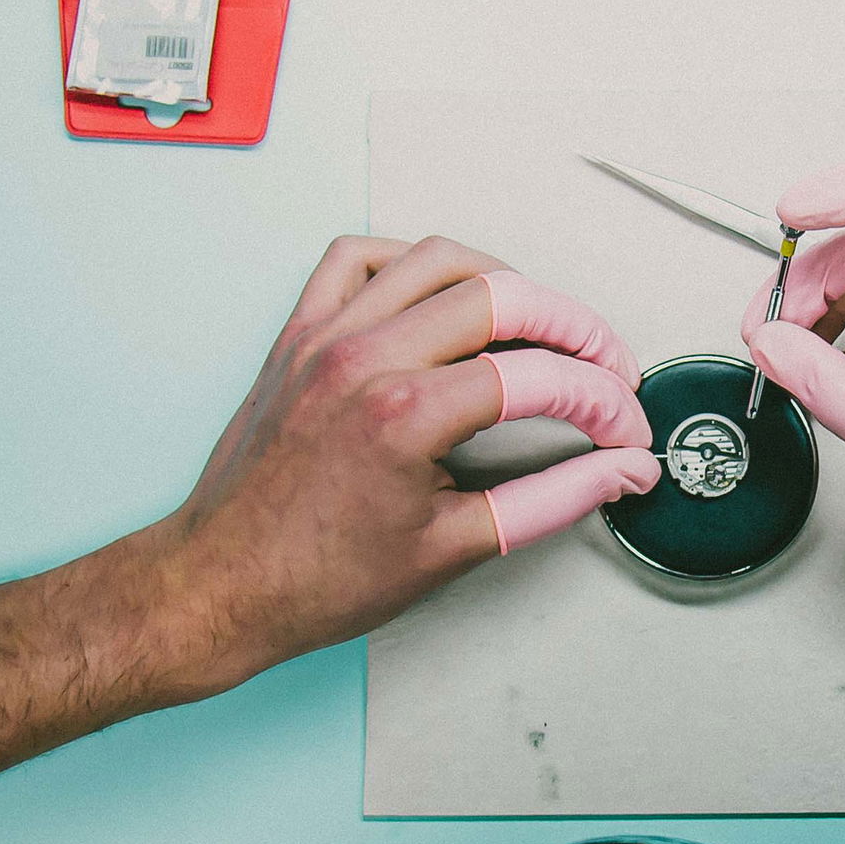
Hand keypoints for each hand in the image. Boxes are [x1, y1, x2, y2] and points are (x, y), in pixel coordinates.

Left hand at [0, 237, 652, 802]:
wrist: (219, 585)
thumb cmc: (315, 581)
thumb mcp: (454, 548)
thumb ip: (552, 499)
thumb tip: (619, 472)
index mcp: (405, 416)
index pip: (540, 378)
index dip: (603, 403)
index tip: (625, 431)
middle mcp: (363, 359)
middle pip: (503, 293)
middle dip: (575, 326)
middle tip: (604, 366)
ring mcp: (325, 338)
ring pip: (436, 258)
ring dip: (506, 280)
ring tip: (542, 324)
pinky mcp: (298, 334)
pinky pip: (357, 257)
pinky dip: (410, 261)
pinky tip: (443, 295)